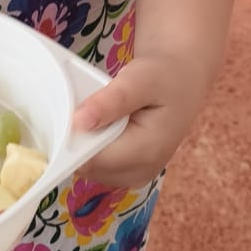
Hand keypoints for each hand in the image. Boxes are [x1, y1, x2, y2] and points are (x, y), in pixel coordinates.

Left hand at [70, 48, 208, 190]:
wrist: (182, 77)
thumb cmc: (163, 75)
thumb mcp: (139, 79)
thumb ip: (110, 101)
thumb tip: (79, 122)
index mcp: (147, 152)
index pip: (92, 160)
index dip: (73, 140)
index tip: (67, 116)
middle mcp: (142, 171)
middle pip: (88, 168)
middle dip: (78, 141)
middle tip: (86, 109)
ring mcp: (136, 175)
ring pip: (89, 170)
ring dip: (83, 144)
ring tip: (97, 115)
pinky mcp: (130, 172)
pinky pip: (97, 167)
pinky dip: (91, 148)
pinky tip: (100, 126)